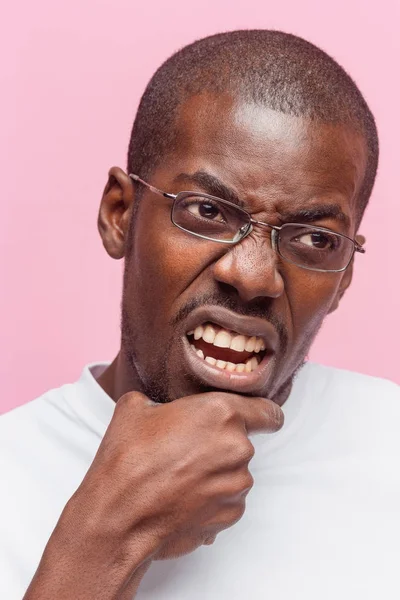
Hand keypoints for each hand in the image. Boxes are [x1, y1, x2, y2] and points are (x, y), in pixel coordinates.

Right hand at [24, 391, 282, 598]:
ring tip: (179, 476)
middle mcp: (237, 447)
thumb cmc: (127, 460)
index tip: (261, 419)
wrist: (118, 515)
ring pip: (234, 471)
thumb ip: (160, 401)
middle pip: (241, 441)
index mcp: (222, 413)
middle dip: (219, 444)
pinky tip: (182, 497)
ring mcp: (236, 484)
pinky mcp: (230, 514)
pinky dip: (211, 498)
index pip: (267, 411)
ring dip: (215, 472)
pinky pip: (228, 499)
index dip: (262, 414)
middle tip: (186, 449)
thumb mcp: (135, 408)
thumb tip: (157, 407)